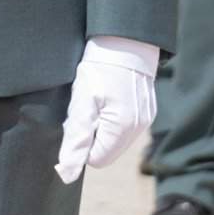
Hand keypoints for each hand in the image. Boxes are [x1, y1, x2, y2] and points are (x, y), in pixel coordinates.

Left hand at [54, 36, 158, 183]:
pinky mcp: (147, 110)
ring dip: (102, 125)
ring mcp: (145, 119)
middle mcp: (138, 129)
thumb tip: (66, 174)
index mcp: (122, 129)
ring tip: (98, 99)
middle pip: (107, 150)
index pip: (95, 160)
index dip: (82, 142)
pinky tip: (109, 96)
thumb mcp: (81, 103)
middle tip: (87, 106)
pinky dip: (113, 117)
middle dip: (93, 134)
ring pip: (115, 139)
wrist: (124, 40)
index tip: (79, 118)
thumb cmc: (100, 68)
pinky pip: (125, 126)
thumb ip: (75, 141)